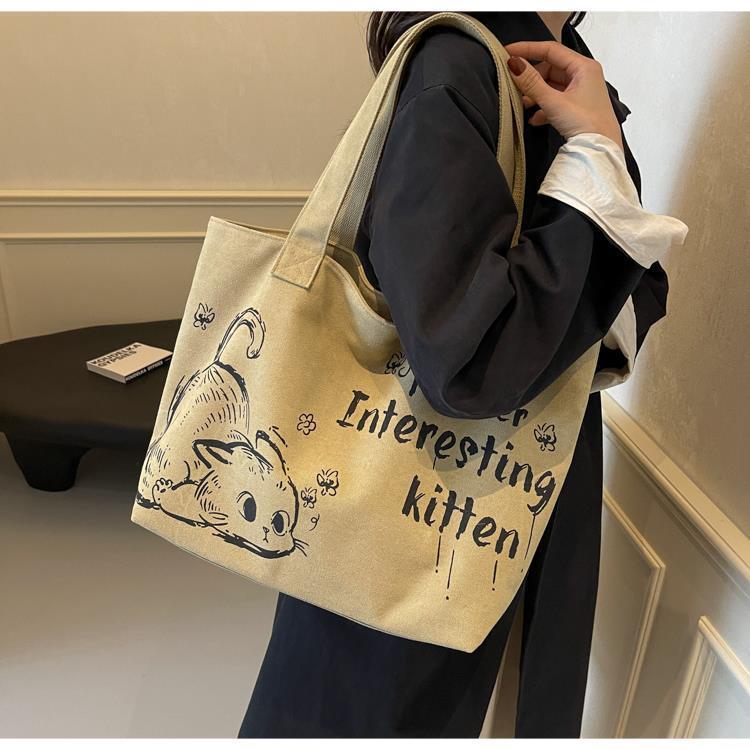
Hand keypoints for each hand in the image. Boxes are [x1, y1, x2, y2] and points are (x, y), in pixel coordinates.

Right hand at [503, 40, 623, 150]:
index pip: (551, 49)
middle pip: (550, 68)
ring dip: (536, 94)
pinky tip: (535, 118)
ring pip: (552, 86)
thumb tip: (515, 65)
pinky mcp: (578, 108)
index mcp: (584, 67)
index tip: (509, 52)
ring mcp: (582, 92)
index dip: (528, 49)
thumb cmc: (588, 125)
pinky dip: (544, 107)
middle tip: (515, 85)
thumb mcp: (554, 102)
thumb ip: (532, 83)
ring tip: (523, 104)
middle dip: (531, 78)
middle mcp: (585, 76)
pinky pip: (556, 100)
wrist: (600, 151)